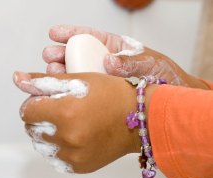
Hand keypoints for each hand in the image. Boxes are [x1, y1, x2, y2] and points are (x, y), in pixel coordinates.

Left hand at [13, 71, 156, 172]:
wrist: (140, 119)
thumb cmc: (113, 95)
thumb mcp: (77, 80)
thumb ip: (43, 81)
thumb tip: (18, 78)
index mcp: (65, 113)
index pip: (26, 110)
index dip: (35, 102)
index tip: (46, 100)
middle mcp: (67, 138)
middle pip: (31, 128)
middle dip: (41, 117)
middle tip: (60, 109)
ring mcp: (72, 155)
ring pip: (41, 144)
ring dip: (47, 133)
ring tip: (67, 122)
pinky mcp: (78, 167)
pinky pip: (54, 158)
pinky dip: (58, 147)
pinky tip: (72, 136)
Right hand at [43, 25, 208, 88]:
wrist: (168, 103)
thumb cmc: (162, 77)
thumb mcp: (149, 64)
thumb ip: (130, 62)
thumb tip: (109, 61)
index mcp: (113, 47)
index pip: (89, 36)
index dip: (70, 33)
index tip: (54, 33)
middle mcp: (102, 62)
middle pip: (76, 54)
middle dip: (60, 53)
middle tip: (49, 56)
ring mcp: (98, 79)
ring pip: (74, 72)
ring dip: (60, 71)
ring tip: (52, 72)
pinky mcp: (97, 95)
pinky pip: (81, 90)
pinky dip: (68, 89)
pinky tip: (60, 90)